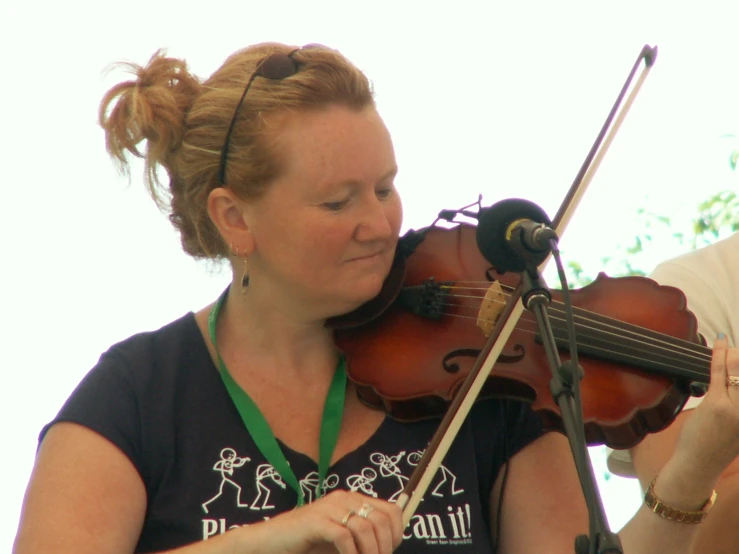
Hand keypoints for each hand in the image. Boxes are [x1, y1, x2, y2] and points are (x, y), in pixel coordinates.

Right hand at [251, 489, 403, 553]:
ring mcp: (329, 508)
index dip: (397, 533)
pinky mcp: (316, 521)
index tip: (391, 552)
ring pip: (365, 528)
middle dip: (385, 547)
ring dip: (370, 553)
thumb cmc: (306, 544)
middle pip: (381, 519)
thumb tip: (388, 548)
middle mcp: (343, 499)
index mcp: (352, 500)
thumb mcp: (341, 540)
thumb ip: (361, 539)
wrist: (270, 543)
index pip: (390, 510)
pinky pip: (343, 536)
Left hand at [672, 337, 738, 483]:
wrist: (699, 464)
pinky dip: (719, 355)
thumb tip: (737, 383)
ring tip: (728, 345)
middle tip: (738, 349)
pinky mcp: (716, 404)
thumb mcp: (738, 429)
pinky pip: (719, 372)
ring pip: (737, 370)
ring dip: (733, 354)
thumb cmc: (716, 446)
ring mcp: (735, 408)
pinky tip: (720, 343)